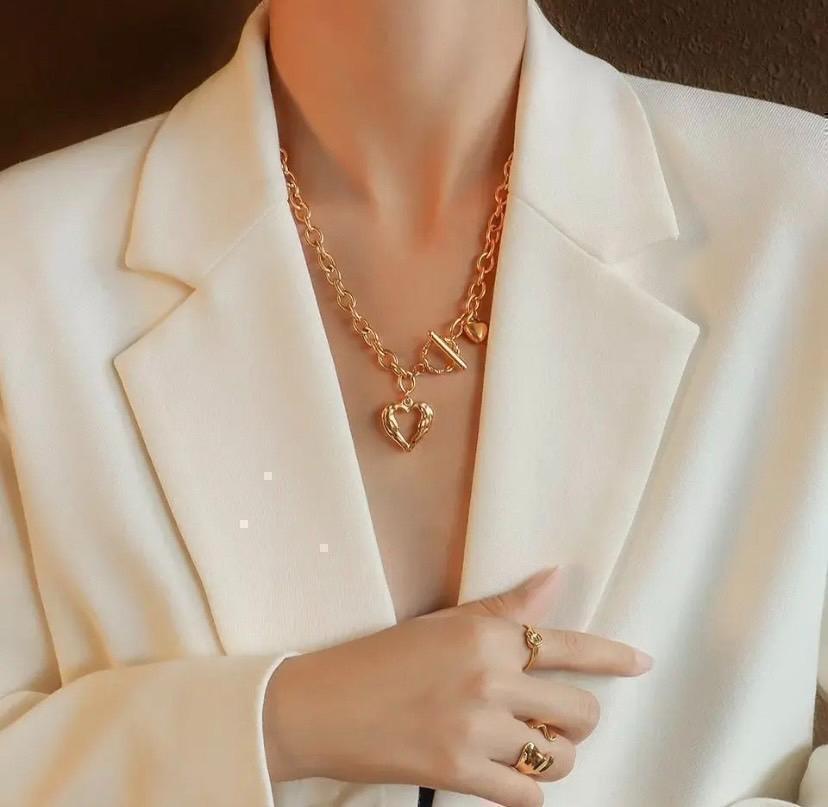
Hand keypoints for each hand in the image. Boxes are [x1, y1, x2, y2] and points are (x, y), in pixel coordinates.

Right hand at [263, 567, 652, 806]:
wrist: (322, 706)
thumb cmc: (379, 660)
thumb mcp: (442, 624)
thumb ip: (502, 609)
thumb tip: (552, 580)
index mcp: (484, 634)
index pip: (566, 645)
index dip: (611, 656)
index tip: (641, 663)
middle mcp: (489, 678)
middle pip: (579, 710)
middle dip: (577, 720)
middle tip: (556, 722)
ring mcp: (476, 729)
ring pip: (560, 758)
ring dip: (554, 758)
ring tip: (528, 749)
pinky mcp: (459, 773)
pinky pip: (529, 796)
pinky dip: (528, 790)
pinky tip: (508, 775)